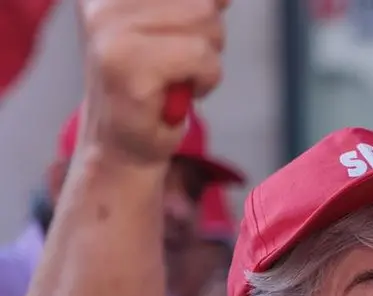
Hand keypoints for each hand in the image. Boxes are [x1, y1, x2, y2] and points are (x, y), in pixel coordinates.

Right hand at [78, 0, 227, 165]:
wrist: (123, 144)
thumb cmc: (154, 84)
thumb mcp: (174, 26)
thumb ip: (195, 3)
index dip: (206, 5)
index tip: (193, 27)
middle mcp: (102, 2)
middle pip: (202, 0)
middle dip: (208, 34)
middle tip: (180, 61)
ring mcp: (110, 30)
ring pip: (206, 22)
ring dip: (206, 57)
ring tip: (177, 74)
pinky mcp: (127, 64)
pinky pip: (202, 57)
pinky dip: (206, 79)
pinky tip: (180, 91)